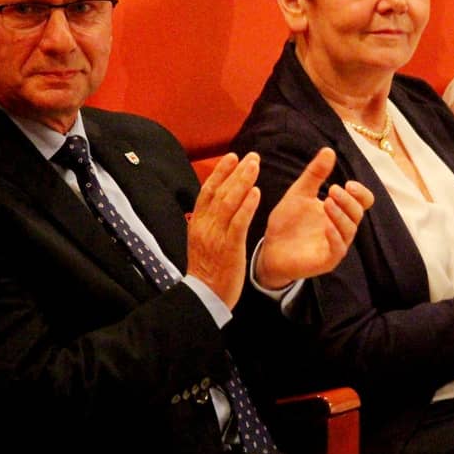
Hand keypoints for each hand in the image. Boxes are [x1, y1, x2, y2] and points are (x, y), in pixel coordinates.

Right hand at [186, 153, 260, 309]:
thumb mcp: (201, 241)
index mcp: (197, 223)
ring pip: (228, 203)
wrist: (203, 297)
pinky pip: (238, 223)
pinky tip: (256, 192)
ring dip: (242, 181)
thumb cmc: (206, 270)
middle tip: (251, 156)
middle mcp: (205, 226)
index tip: (232, 157)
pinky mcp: (229, 248)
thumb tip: (214, 204)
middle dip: (236, 171)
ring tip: (255, 165)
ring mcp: (216, 236)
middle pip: (219, 191)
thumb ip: (207, 222)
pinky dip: (247, 206)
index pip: (207, 191)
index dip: (220, 172)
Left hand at [257, 148, 373, 289]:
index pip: (363, 201)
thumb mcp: (299, 193)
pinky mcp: (328, 260)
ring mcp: (336, 245)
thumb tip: (329, 150)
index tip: (348, 184)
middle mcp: (342, 227)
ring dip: (341, 214)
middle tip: (334, 190)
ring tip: (327, 202)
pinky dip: (334, 235)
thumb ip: (314, 174)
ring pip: (349, 229)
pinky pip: (338, 248)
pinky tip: (326, 225)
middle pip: (358, 213)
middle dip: (348, 200)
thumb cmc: (287, 222)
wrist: (269, 249)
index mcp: (339, 210)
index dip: (360, 192)